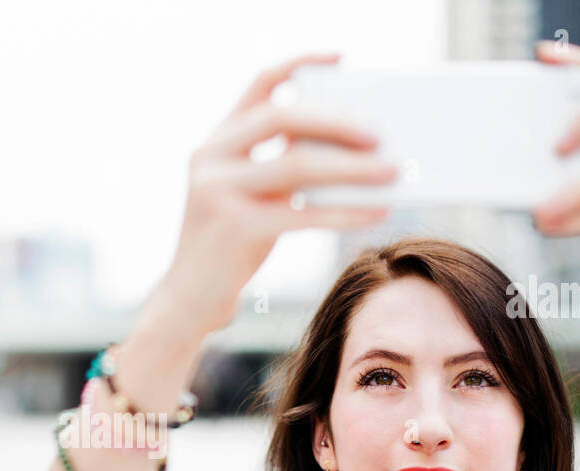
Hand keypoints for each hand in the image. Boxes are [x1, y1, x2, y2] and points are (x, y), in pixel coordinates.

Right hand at [161, 51, 397, 332]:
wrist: (187, 301)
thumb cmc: (229, 249)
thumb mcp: (249, 197)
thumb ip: (279, 167)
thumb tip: (350, 149)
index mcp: (215, 143)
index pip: (259, 85)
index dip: (300, 65)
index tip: (340, 59)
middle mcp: (211, 159)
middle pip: (284, 118)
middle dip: (338, 122)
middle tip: (380, 134)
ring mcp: (218, 192)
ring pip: (297, 164)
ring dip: (352, 167)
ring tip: (392, 172)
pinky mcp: (234, 228)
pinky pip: (303, 212)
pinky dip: (345, 211)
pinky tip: (375, 212)